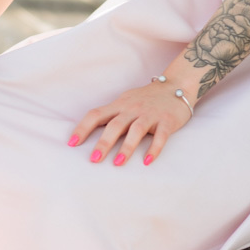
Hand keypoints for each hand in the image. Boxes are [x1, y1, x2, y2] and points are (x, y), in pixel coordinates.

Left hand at [69, 80, 191, 165]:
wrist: (177, 86)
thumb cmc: (147, 98)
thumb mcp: (127, 101)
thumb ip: (112, 115)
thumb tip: (89, 132)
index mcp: (120, 105)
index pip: (96, 114)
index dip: (83, 128)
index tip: (71, 144)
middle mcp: (134, 109)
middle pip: (115, 125)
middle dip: (104, 142)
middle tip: (94, 159)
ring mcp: (151, 114)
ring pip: (136, 130)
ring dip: (127, 147)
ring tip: (118, 163)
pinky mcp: (167, 121)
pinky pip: (161, 136)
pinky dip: (154, 148)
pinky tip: (148, 161)